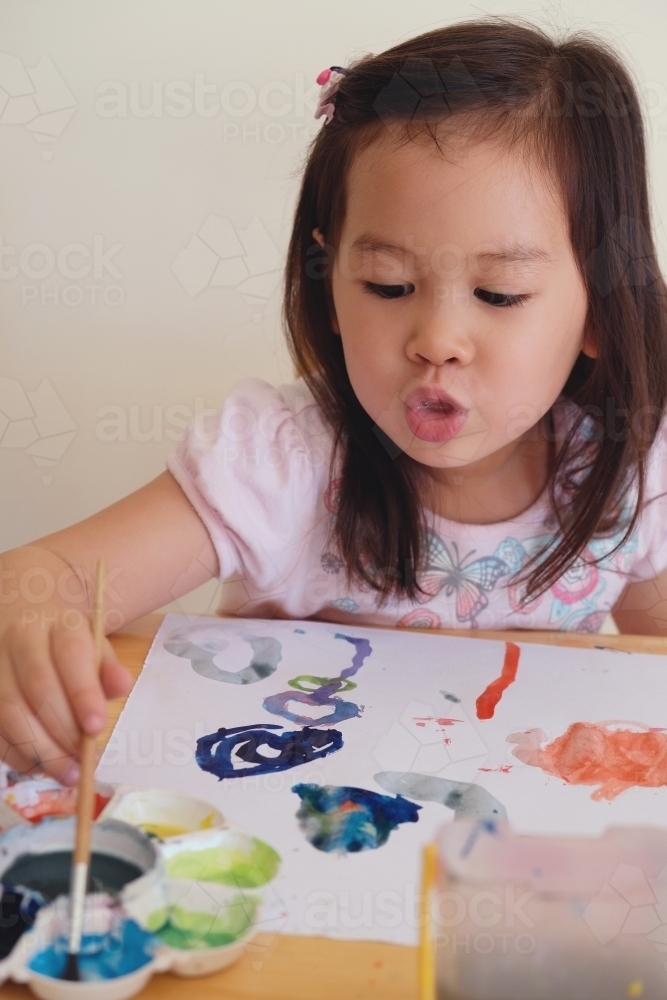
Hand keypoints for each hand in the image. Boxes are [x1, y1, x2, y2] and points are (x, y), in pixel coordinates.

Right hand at [0, 609, 133, 784]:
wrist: (22, 623)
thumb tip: (122, 685)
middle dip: (63, 730)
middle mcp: (22, 639)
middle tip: (82, 761)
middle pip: (39, 687)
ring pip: (10, 711)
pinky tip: (39, 767)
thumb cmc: (65, 643)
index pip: (71, 654)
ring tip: (67, 772)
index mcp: (59, 624)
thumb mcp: (93, 646)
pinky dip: (16, 754)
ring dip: (40, 749)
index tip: (96, 727)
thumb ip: (108, 668)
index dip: (83, 692)